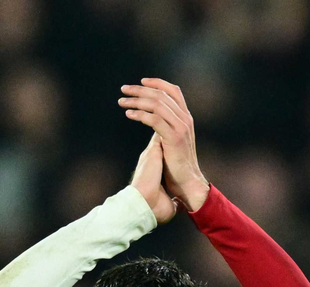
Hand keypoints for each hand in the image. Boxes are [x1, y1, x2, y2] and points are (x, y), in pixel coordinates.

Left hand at [120, 78, 209, 211]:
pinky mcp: (174, 138)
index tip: (141, 81)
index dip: (157, 83)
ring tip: (122, 102)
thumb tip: (152, 118)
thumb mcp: (171, 140)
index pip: (173, 91)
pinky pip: (154, 120)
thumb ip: (165, 127)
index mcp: (185, 117)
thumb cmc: (176, 164)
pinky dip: (140, 115)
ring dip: (137, 101)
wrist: (187, 181)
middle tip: (124, 90)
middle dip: (140, 90)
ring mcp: (181, 127)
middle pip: (161, 95)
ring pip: (157, 104)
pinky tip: (129, 115)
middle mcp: (185, 118)